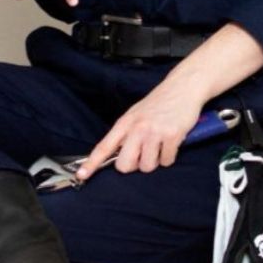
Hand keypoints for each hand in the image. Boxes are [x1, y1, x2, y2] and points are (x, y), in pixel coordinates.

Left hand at [74, 76, 204, 181]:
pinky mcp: (172, 136)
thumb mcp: (136, 114)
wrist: (182, 87)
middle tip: (143, 154)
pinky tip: (171, 142)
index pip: (104, 146)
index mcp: (125, 123)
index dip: (92, 163)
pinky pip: (166, 161)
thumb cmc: (159, 102)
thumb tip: (118, 156)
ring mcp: (154, 132)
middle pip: (125, 165)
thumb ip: (126, 133)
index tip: (81, 175)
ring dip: (154, 161)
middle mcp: (137, 128)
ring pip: (147, 166)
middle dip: (134, 165)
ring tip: (159, 145)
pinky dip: (169, 156)